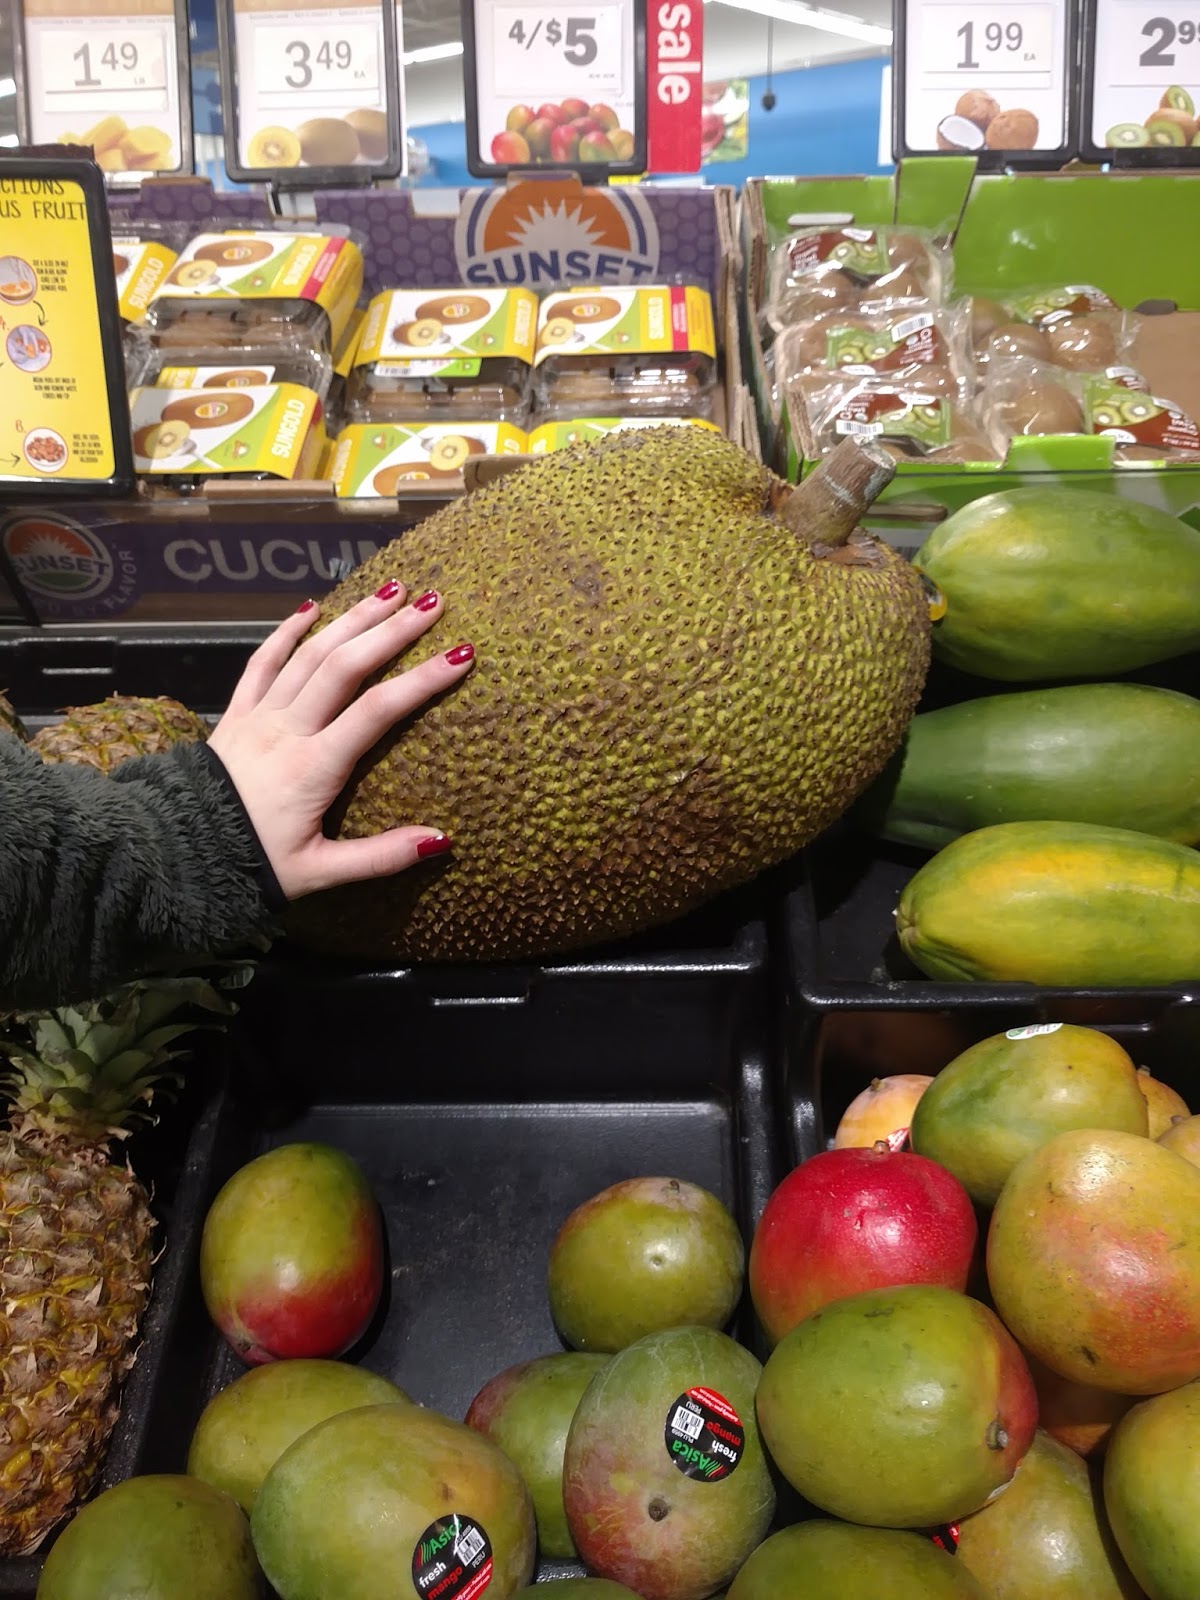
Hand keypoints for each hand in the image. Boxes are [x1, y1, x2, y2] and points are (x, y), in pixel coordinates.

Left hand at [207, 581, 473, 899]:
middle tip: (434, 603)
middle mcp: (287, 730)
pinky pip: (260, 663)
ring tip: (392, 592)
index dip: (422, 680)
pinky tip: (312, 607)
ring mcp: (257, 716)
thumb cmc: (250, 867)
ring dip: (352, 619)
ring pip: (308, 654)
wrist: (172, 856)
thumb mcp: (319, 873)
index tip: (460, 655)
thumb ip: (381, 857)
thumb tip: (441, 841)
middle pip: (345, 666)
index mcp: (314, 768)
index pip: (378, 710)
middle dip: (392, 631)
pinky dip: (285, 632)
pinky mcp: (234, 714)